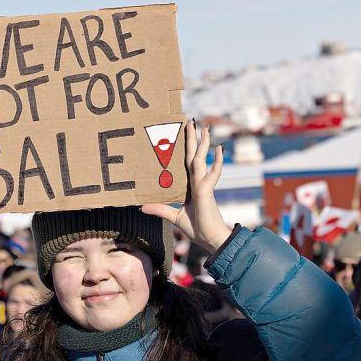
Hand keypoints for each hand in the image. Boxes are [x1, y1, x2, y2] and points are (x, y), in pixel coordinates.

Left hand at [142, 120, 232, 253]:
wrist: (209, 239)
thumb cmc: (196, 228)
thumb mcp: (173, 216)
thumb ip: (160, 209)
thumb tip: (142, 206)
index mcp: (190, 185)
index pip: (186, 162)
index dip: (186, 148)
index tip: (183, 133)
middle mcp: (197, 182)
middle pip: (194, 155)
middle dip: (193, 139)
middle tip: (192, 121)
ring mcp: (203, 185)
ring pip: (201, 159)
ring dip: (202, 143)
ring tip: (204, 128)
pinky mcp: (206, 190)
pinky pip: (212, 173)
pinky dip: (217, 162)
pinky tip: (219, 148)